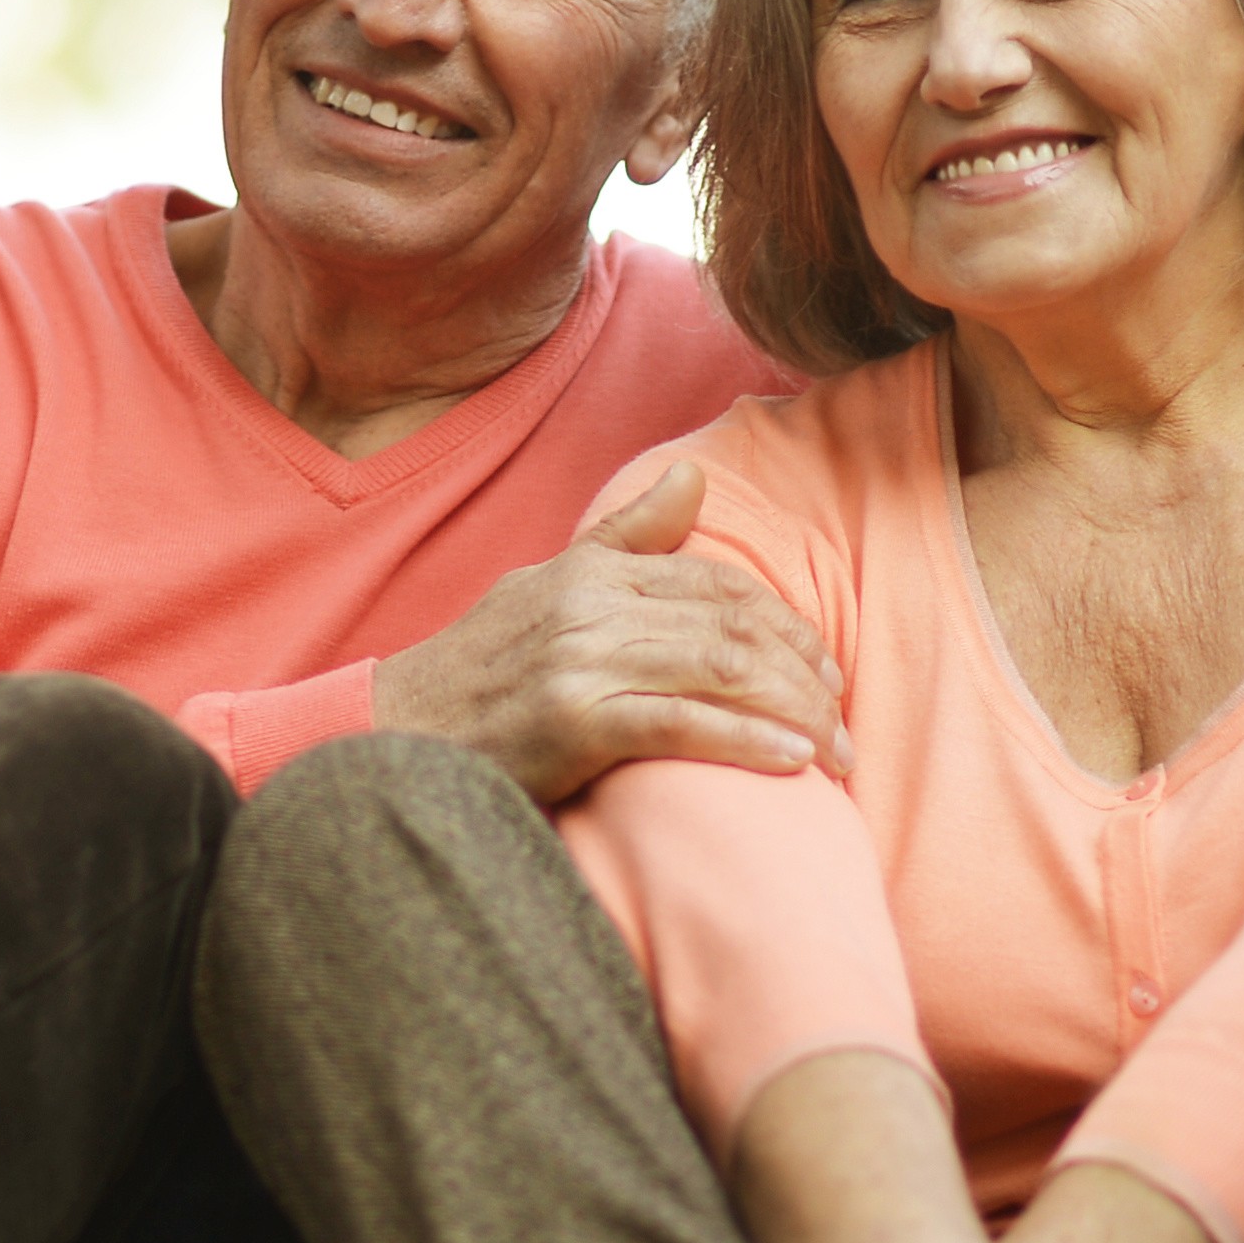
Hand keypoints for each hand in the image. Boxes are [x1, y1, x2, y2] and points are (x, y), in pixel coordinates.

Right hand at [373, 463, 848, 803]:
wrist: (400, 732)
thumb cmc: (483, 667)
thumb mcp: (550, 584)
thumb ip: (628, 535)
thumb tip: (693, 477)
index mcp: (594, 569)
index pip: (720, 585)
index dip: (786, 624)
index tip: (824, 667)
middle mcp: (592, 604)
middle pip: (733, 627)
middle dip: (802, 675)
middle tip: (844, 718)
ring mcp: (582, 660)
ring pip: (719, 671)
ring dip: (791, 713)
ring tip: (834, 751)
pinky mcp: (574, 721)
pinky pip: (682, 725)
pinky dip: (745, 743)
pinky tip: (790, 765)